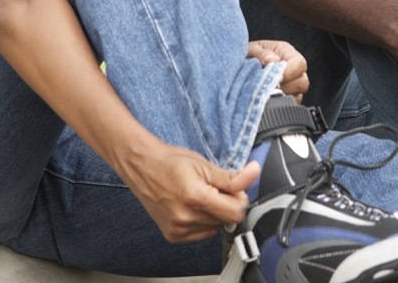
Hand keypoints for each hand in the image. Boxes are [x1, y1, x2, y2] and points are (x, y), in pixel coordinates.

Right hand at [125, 144, 259, 242]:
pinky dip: (203, 221)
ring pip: (216, 227)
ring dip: (214, 213)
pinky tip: (191, 207)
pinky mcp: (174, 236)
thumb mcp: (204, 165)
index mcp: (196, 197)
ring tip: (199, 196)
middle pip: (226, 220)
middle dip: (225, 204)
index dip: (239, 198)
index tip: (232, 188)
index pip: (236, 212)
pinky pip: (203, 233)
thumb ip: (232, 177)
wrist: (143, 167)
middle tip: (212, 188)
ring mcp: (178, 229)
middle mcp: (186, 218)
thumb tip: (254, 173)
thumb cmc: (171, 162)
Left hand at [247, 39, 308, 100]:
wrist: (238, 64)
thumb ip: (261, 53)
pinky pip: (291, 104)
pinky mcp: (287, 95)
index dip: (290, 72)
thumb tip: (271, 60)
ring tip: (267, 92)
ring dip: (283, 95)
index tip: (276, 78)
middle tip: (270, 87)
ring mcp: (291, 83)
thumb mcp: (251, 50)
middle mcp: (292, 68)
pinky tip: (268, 99)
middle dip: (287, 86)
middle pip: (302, 81)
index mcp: (286, 52)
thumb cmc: (247, 55)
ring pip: (298, 94)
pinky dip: (281, 103)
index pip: (299, 63)